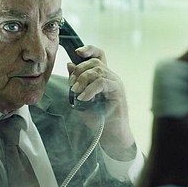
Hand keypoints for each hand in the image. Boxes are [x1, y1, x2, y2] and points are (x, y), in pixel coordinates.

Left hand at [67, 45, 136, 160]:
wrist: (110, 136)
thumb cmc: (98, 120)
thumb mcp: (81, 99)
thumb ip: (76, 83)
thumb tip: (69, 65)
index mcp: (103, 77)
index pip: (99, 56)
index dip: (89, 50)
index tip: (77, 52)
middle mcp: (111, 78)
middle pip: (96, 62)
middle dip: (80, 70)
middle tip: (72, 85)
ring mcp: (116, 84)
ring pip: (98, 71)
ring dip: (83, 80)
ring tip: (76, 92)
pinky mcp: (118, 92)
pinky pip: (102, 82)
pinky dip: (90, 89)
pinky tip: (84, 98)